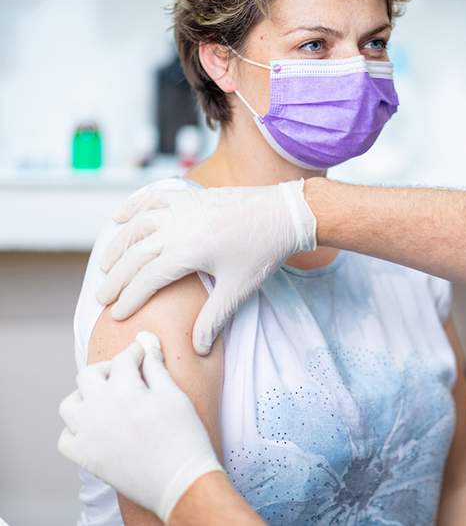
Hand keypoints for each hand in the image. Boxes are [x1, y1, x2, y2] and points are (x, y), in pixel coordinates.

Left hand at [58, 332, 223, 523]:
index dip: (136, 352)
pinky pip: (66, 437)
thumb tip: (147, 342)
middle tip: (125, 374)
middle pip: (88, 375)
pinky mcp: (85, 457)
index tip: (143, 353)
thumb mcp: (175, 395)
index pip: (123, 359)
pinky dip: (76, 429)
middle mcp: (99, 409)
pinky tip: (96, 427)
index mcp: (124, 390)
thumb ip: (156, 367)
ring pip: (69, 404)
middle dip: (107, 369)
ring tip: (105, 399)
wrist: (181, 480)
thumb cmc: (184, 437)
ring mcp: (88, 434)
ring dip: (85, 396)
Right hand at [96, 180, 316, 353]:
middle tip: (102, 298)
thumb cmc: (263, 252)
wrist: (285, 213)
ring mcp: (182, 208)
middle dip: (115, 278)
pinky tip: (119, 219)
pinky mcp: (190, 195)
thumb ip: (214, 319)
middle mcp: (178, 226)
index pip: (146, 279)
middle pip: (134, 254)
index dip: (129, 298)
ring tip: (105, 266)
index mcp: (188, 251)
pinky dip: (132, 208)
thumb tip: (197, 349)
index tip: (117, 315)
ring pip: (136, 226)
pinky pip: (152, 199)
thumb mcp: (238, 289)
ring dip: (117, 246)